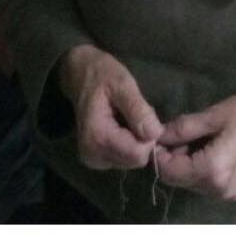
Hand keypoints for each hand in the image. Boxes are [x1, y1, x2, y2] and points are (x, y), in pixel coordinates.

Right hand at [57, 44, 164, 170]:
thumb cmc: (102, 75)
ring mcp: (93, 160)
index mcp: (98, 137)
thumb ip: (138, 109)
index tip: (146, 114)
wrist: (79, 75)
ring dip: (136, 140)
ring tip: (127, 117)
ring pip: (131, 160)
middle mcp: (93, 155)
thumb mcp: (123, 84)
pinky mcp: (96, 159)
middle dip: (143, 138)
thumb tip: (155, 134)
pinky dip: (128, 143)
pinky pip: (124, 158)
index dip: (150, 136)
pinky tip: (122, 125)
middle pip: (135, 160)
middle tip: (136, 113)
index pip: (138, 154)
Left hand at [153, 84, 235, 201]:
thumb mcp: (215, 114)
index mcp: (213, 170)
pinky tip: (208, 145)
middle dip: (172, 156)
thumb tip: (157, 134)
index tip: (158, 132)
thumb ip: (184, 128)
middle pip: (179, 179)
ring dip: (185, 161)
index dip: (158, 152)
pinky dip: (199, 166)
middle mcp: (219, 189)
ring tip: (195, 135)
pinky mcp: (235, 190)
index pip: (168, 171)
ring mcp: (228, 193)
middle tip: (177, 130)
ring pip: (191, 181)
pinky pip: (206, 182)